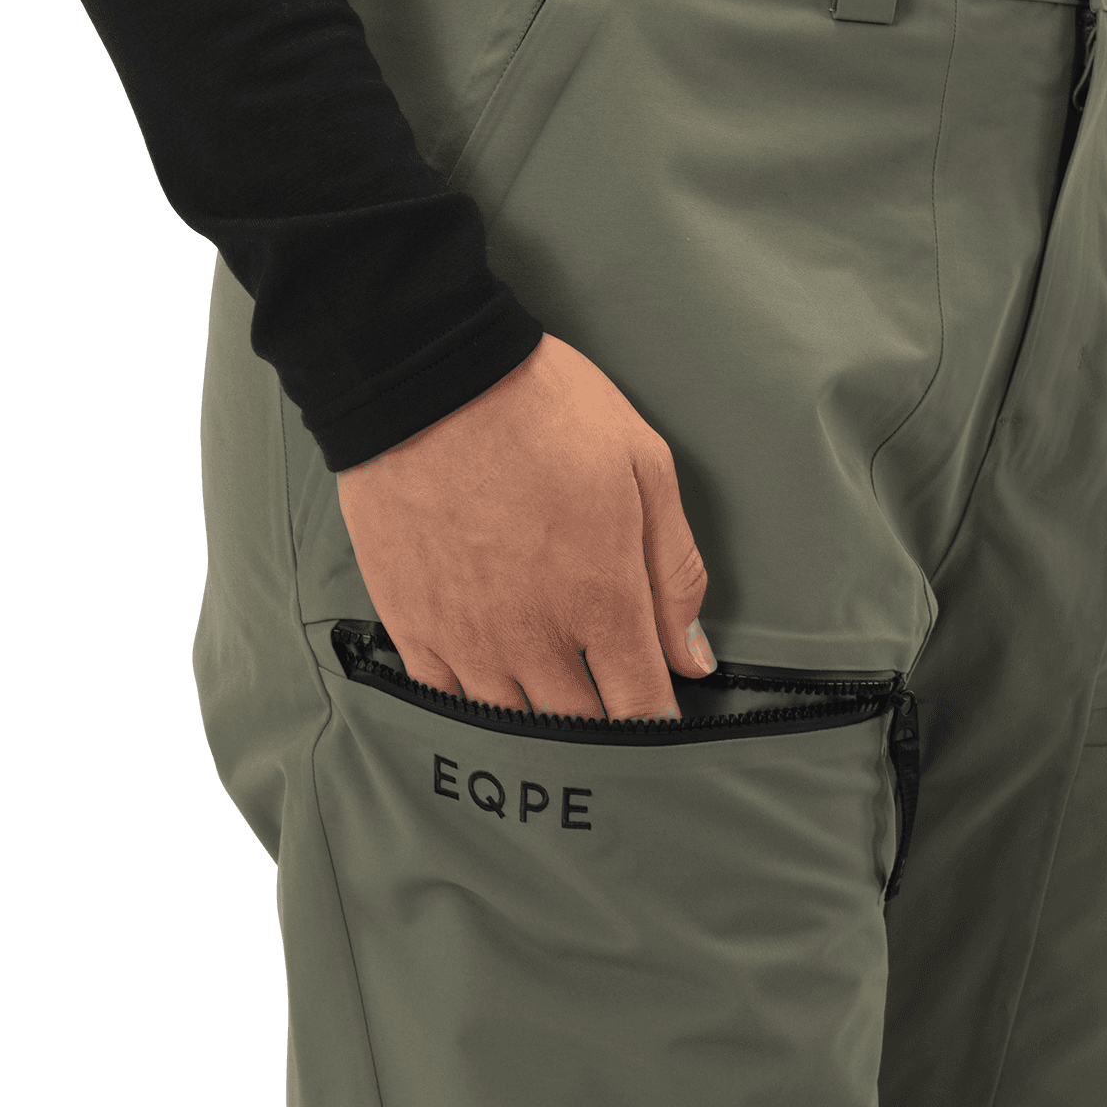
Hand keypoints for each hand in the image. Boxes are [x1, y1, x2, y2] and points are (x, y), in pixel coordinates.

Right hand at [336, 334, 714, 719]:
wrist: (428, 376)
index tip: (664, 718)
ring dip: (540, 725)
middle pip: (580, 729)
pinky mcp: (412, 625)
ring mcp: (466, 638)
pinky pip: (445, 701)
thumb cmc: (544, 409)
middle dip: (605, 730)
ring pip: (512, 727)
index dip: (660, 726)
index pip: (642, 708)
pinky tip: (490, 685)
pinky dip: (474, 705)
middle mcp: (533, 636)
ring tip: (552, 698)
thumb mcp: (644, 469)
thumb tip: (693, 657)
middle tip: (611, 707)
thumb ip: (674, 573)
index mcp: (602, 601)